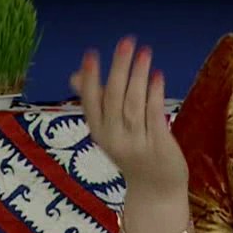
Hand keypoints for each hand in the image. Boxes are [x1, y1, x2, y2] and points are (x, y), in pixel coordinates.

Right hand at [69, 36, 187, 194]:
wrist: (155, 191)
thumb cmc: (132, 153)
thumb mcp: (109, 131)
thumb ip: (96, 103)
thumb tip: (74, 76)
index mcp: (99, 132)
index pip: (90, 102)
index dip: (89, 78)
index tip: (91, 54)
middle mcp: (113, 137)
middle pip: (113, 98)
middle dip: (119, 68)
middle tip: (126, 41)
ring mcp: (136, 142)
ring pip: (134, 104)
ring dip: (139, 76)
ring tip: (145, 52)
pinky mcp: (158, 145)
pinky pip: (154, 115)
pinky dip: (155, 94)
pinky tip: (158, 76)